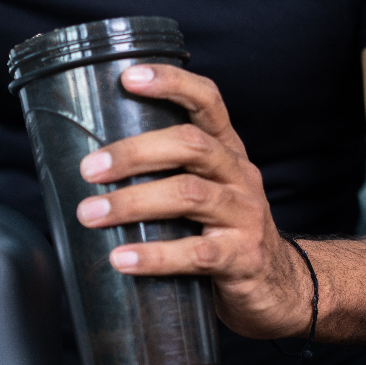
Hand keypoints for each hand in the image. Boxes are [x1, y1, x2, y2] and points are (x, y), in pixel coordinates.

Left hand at [74, 63, 310, 338]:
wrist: (278, 287)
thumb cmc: (223, 233)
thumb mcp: (203, 194)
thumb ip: (164, 176)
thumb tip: (88, 169)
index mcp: (226, 152)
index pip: (207, 101)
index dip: (172, 83)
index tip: (129, 77)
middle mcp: (239, 175)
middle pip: (189, 145)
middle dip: (134, 153)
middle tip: (89, 169)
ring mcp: (244, 215)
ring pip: (189, 195)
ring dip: (133, 202)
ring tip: (90, 214)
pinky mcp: (242, 258)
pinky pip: (196, 252)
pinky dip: (155, 256)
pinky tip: (122, 259)